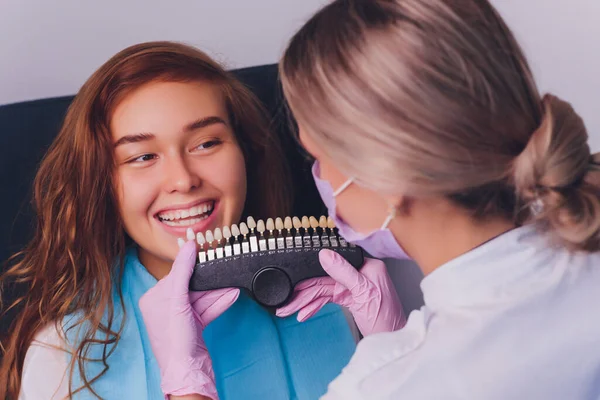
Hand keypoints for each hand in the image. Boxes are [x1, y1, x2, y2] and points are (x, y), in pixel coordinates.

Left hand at [139, 240, 239, 398]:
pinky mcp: (193, 327)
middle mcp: (164, 308)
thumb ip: (183, 272)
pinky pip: (207, 309)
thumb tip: (189, 247)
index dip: (192, 267)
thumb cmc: (175, 340)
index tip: (206, 253)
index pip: (175, 276)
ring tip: (233, 283)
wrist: (188, 372)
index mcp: (153, 300)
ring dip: (218, 292)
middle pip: (190, 287)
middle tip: (223, 268)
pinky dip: (219, 303)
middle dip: (210, 282)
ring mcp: (180, 318)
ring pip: (202, 298)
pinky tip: (232, 295)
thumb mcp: (178, 300)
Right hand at [276, 249, 405, 335]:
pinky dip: (315, 306)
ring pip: (323, 289)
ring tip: (289, 309)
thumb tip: (325, 254)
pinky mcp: (350, 297)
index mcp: (366, 265)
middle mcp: (359, 272)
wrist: (392, 341)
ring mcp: (353, 285)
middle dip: (304, 291)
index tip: (295, 279)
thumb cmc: (387, 320)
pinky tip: (304, 313)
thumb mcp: (363, 293)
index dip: (312, 270)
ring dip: (305, 301)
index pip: (334, 262)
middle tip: (287, 300)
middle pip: (325, 277)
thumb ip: (343, 272)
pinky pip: (328, 298)